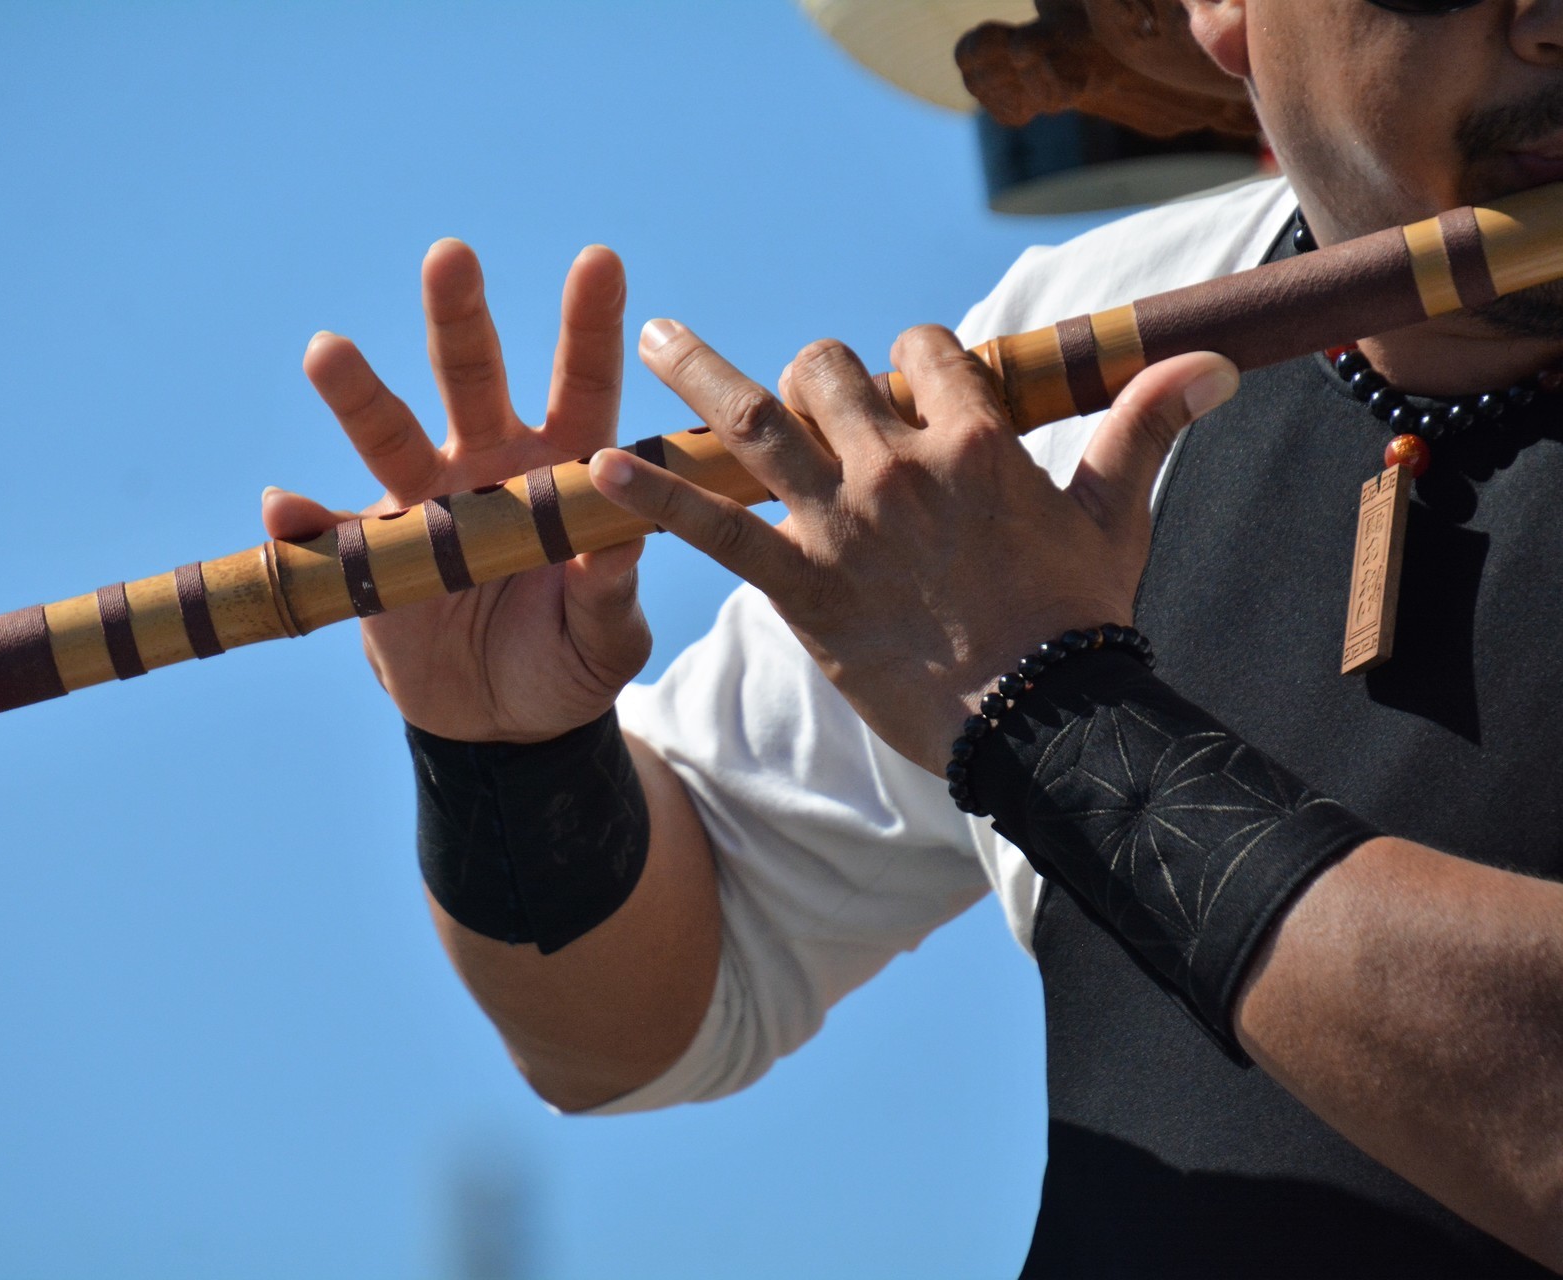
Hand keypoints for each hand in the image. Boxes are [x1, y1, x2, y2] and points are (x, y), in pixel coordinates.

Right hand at [262, 240, 651, 742]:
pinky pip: (329, 535)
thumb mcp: (607, 637)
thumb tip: (614, 539)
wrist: (498, 721)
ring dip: (357, 394)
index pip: (583, 387)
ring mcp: (423, 504)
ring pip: (387, 435)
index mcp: (563, 470)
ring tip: (327, 351)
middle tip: (451, 255)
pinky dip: (304, 525)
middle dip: (460, 317)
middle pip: (473, 378)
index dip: (589, 326)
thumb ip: (611, 589)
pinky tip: (283, 509)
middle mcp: (489, 465)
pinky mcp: (369, 555)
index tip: (600, 260)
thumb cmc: (569, 661)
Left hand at [589, 319, 1237, 770]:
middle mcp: (900, 465)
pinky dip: (655, 499)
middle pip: (830, 372)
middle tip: (817, 407)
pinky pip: (713, 532)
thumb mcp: (1120, 514)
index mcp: (977, 438)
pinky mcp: (800, 586)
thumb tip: (1210, 362)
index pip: (925, 349)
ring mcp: (843, 523)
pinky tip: (600, 471)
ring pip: (757, 422)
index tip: (915, 392)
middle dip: (821, 376)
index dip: (915, 362)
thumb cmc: (1081, 620)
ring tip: (654, 337)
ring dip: (698, 373)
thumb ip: (1147, 426)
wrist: (1041, 721)